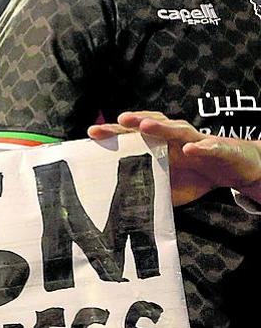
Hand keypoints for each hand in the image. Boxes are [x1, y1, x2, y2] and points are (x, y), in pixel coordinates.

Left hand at [89, 111, 260, 205]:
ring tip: (145, 125)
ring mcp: (196, 140)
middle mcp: (174, 137)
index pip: (132, 136)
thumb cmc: (194, 176)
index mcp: (158, 145)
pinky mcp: (218, 149)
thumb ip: (145, 189)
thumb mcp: (165, 186)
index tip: (92, 133)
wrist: (234, 169)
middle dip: (133, 122)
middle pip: (151, 126)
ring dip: (161, 127)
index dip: (114, 133)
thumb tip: (118, 207)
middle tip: (117, 119)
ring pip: (177, 130)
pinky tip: (190, 149)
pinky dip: (201, 147)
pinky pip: (210, 146)